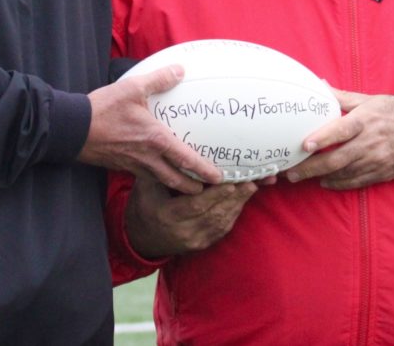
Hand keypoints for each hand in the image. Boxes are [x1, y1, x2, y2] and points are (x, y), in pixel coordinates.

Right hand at [79, 65, 222, 192]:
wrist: (72, 129)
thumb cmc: (103, 109)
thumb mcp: (133, 88)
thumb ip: (159, 79)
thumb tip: (180, 70)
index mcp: (155, 139)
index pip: (186, 159)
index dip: (204, 170)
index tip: (219, 178)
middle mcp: (148, 157)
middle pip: (176, 180)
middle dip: (194, 187)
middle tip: (209, 190)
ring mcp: (134, 165)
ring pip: (162, 181)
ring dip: (177, 186)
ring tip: (189, 186)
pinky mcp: (122, 166)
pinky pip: (146, 177)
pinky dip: (159, 179)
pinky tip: (160, 172)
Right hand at [125, 174, 263, 257]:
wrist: (142, 237)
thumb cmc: (144, 205)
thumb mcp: (146, 186)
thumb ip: (163, 171)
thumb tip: (179, 148)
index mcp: (168, 216)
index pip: (196, 205)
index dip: (215, 195)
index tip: (231, 181)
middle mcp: (183, 232)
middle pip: (214, 213)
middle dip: (234, 196)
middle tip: (251, 180)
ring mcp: (195, 241)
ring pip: (221, 221)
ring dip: (239, 204)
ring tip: (252, 186)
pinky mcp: (203, 244)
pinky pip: (222, 228)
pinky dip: (234, 213)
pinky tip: (242, 199)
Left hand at [285, 89, 393, 190]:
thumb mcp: (371, 100)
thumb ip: (342, 97)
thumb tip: (320, 85)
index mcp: (366, 120)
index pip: (341, 130)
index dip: (323, 137)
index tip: (305, 144)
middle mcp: (371, 142)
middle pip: (337, 159)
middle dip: (311, 167)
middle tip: (291, 172)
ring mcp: (377, 160)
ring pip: (344, 174)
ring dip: (321, 176)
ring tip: (301, 177)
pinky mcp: (383, 173)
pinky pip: (357, 182)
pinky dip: (339, 184)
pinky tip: (325, 182)